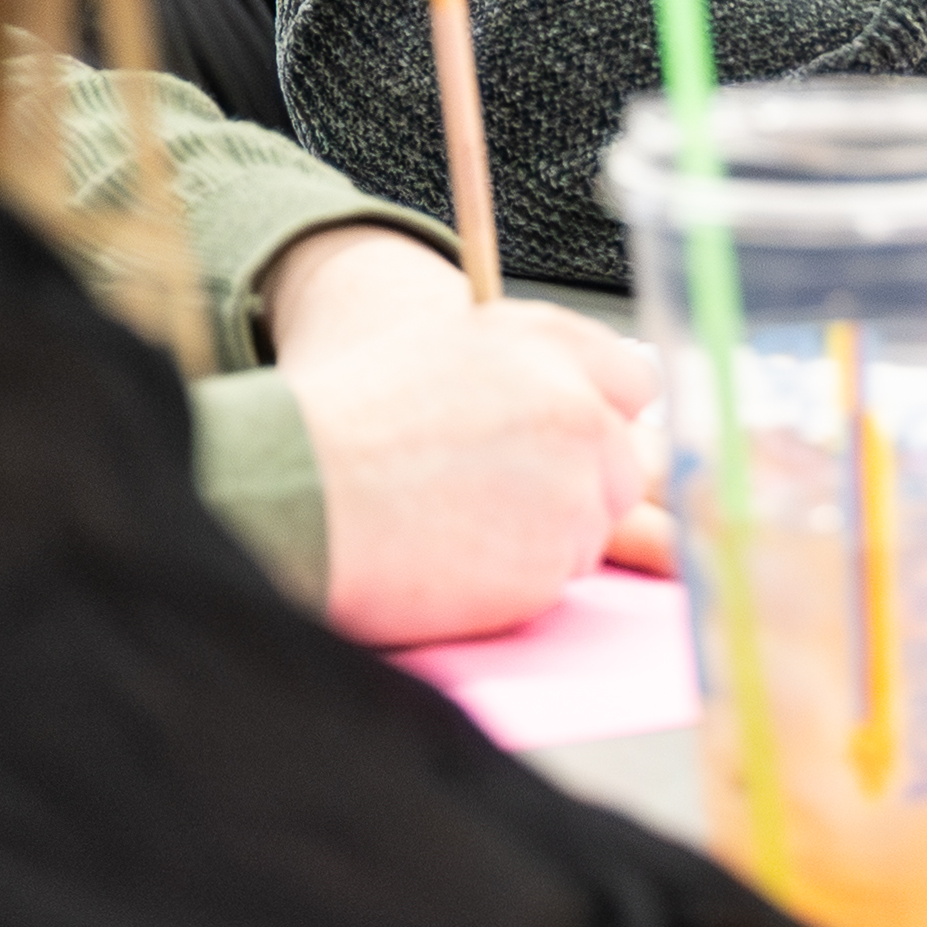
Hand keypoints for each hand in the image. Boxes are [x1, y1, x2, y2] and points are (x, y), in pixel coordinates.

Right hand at [260, 225, 670, 645]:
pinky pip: (554, 581)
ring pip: (588, 530)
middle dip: (574, 489)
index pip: (631, 385)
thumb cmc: (349, 425)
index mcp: (547, 344)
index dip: (597, 419)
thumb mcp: (445, 353)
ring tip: (453, 522)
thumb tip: (589, 409)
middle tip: (487, 496)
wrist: (296, 494)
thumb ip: (531, 371)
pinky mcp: (552, 561)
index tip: (567, 442)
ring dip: (540, 538)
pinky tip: (452, 560)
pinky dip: (513, 583)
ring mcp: (572, 488)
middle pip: (619, 468)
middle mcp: (575, 407)